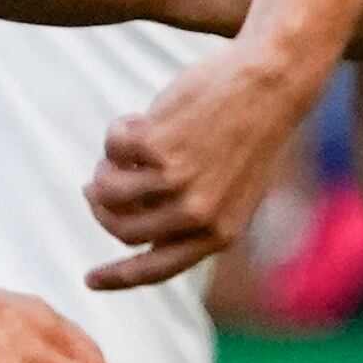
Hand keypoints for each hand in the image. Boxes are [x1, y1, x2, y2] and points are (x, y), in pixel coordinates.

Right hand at [87, 46, 330, 291]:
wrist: (273, 80)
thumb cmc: (249, 130)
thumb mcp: (234, 189)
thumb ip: (193, 217)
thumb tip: (127, 223)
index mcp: (221, 234)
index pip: (157, 270)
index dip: (118, 279)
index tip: (89, 281)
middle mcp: (198, 215)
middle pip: (122, 229)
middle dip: (100, 207)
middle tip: (95, 184)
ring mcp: (177, 181)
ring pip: (108, 190)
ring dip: (103, 170)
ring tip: (117, 151)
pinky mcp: (158, 144)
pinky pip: (113, 147)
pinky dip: (118, 131)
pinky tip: (141, 117)